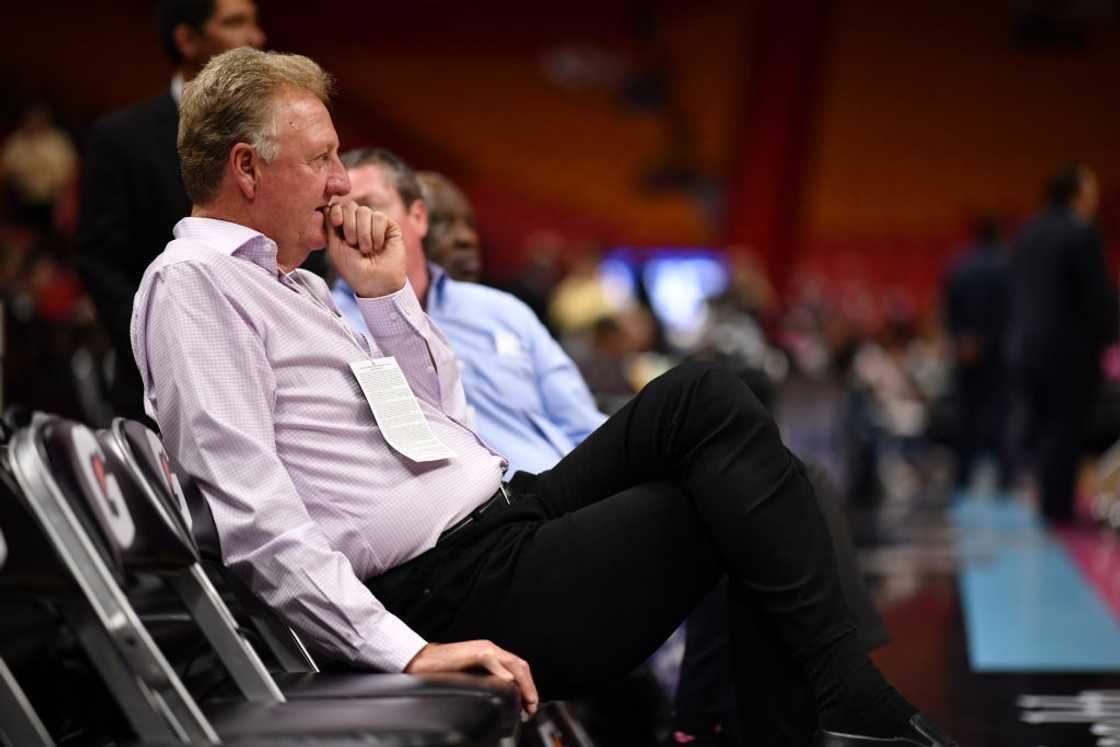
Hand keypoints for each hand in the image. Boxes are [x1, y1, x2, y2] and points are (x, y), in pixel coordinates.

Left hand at [323, 201, 406, 297]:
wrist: (376, 283)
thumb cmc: (354, 270)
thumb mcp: (335, 248)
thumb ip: (329, 226)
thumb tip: (325, 206)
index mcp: (343, 227)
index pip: (338, 206)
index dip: (336, 211)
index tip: (337, 223)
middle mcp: (359, 223)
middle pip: (350, 205)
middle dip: (350, 224)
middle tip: (353, 243)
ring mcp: (374, 224)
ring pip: (365, 210)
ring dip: (363, 232)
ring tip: (366, 249)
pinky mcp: (390, 227)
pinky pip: (380, 217)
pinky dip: (377, 233)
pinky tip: (378, 246)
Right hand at [404, 640, 538, 714]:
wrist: (419, 659)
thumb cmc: (440, 670)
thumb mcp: (469, 675)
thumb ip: (485, 680)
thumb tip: (501, 695)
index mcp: (489, 653)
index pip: (516, 667)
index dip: (527, 685)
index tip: (530, 703)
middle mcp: (489, 649)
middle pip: (519, 665)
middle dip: (530, 687)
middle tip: (532, 706)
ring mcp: (482, 649)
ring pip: (512, 663)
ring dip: (523, 683)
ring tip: (527, 700)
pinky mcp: (473, 653)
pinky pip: (492, 661)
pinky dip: (503, 672)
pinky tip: (508, 683)